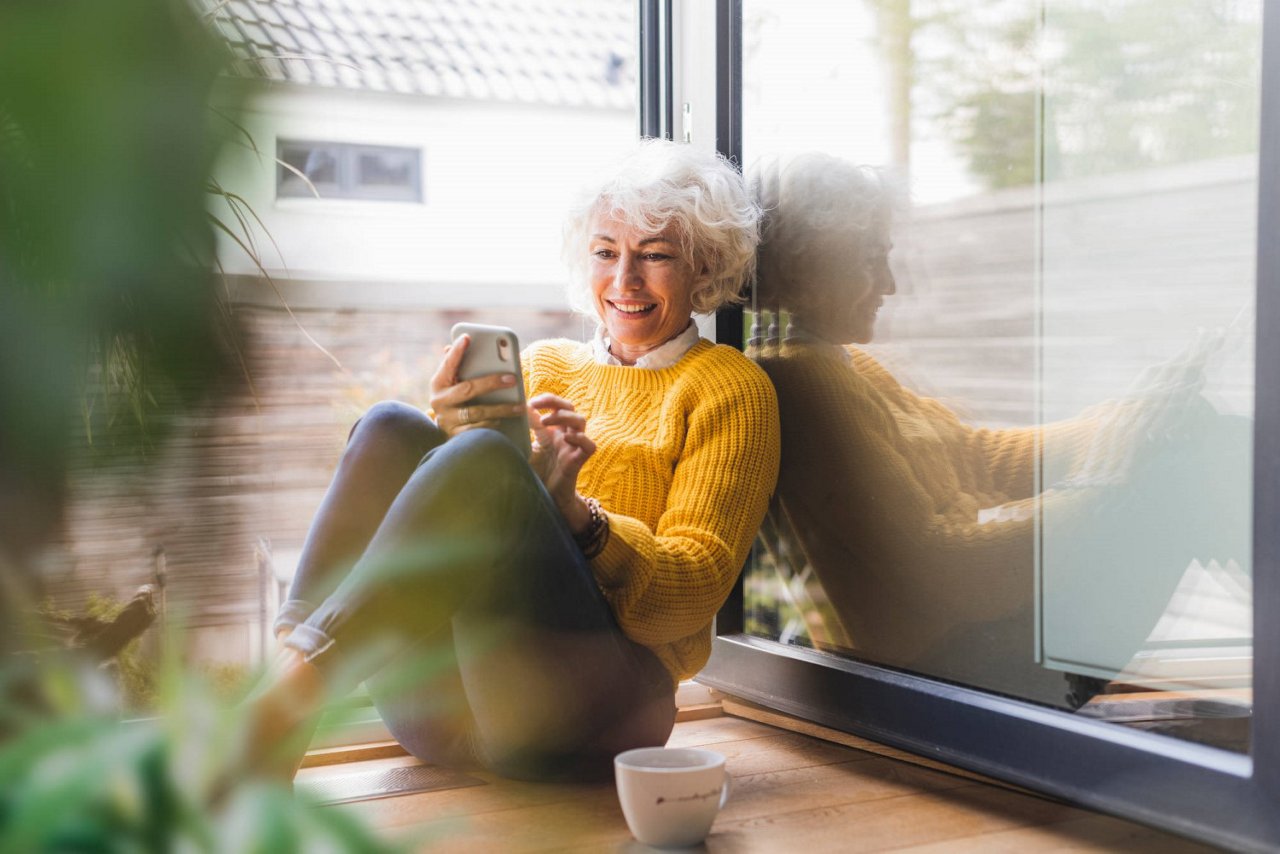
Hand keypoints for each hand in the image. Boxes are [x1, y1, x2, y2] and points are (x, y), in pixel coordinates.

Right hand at [428, 334, 523, 436]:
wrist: (449, 436)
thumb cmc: (457, 401)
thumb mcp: (454, 383)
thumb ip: (457, 367)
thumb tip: (451, 346)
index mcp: (439, 383)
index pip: (448, 364)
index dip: (457, 352)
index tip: (467, 337)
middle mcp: (439, 401)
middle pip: (468, 389)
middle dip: (491, 383)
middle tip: (512, 379)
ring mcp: (446, 420)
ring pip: (477, 412)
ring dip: (501, 409)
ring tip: (520, 406)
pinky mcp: (454, 436)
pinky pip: (477, 430)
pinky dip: (492, 424)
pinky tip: (505, 421)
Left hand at [528, 393, 595, 533]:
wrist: (543, 498)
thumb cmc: (536, 473)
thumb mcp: (527, 448)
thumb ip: (527, 430)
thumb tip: (518, 409)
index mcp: (553, 430)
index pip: (555, 405)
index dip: (545, 400)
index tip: (528, 402)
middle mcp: (565, 436)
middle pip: (570, 407)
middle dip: (555, 402)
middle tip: (536, 405)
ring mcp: (573, 447)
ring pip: (581, 421)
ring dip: (564, 417)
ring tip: (545, 422)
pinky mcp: (578, 461)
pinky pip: (589, 445)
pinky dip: (581, 439)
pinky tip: (566, 439)